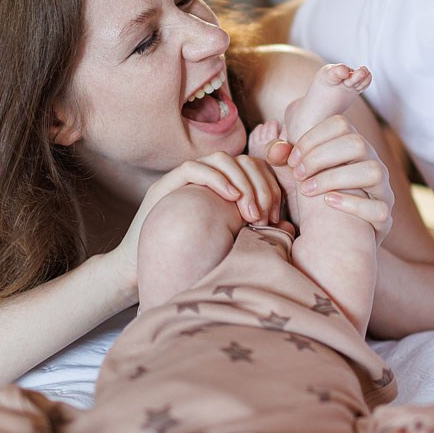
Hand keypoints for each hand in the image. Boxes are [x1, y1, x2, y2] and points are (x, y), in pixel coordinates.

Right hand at [113, 152, 283, 283]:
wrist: (143, 273)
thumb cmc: (190, 261)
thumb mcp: (231, 242)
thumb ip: (256, 230)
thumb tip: (290, 228)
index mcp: (223, 188)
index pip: (254, 168)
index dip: (270, 186)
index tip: (276, 215)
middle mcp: (205, 179)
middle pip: (242, 161)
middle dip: (259, 185)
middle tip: (264, 215)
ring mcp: (183, 180)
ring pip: (221, 160)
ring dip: (241, 181)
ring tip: (249, 210)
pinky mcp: (164, 186)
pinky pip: (193, 168)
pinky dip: (216, 179)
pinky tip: (231, 198)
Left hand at [286, 117, 393, 240]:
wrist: (332, 236)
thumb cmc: (310, 195)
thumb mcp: (294, 174)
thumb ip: (282, 159)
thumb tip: (277, 151)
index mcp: (353, 147)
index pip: (340, 124)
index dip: (313, 137)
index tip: (291, 157)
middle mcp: (372, 163)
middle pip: (357, 143)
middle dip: (321, 157)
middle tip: (297, 174)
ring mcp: (382, 190)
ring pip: (373, 171)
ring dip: (335, 178)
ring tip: (307, 190)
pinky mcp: (383, 218)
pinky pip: (379, 208)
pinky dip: (353, 204)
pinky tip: (328, 202)